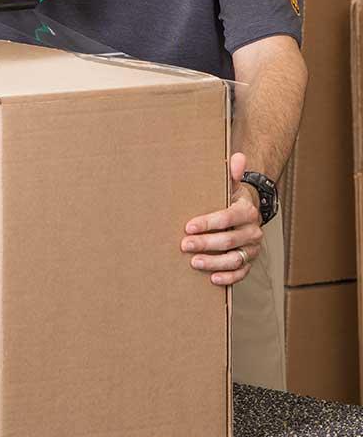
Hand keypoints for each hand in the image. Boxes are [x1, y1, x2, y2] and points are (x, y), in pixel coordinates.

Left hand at [181, 152, 262, 285]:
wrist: (246, 213)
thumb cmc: (230, 198)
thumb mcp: (230, 186)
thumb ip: (232, 173)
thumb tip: (237, 157)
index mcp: (247, 211)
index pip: (227, 218)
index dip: (207, 223)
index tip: (188, 226)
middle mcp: (253, 231)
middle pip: (228, 240)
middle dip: (205, 244)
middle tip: (184, 245)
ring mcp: (252, 248)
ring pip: (235, 259)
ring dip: (214, 263)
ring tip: (194, 262)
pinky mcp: (250, 262)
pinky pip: (242, 273)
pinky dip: (229, 277)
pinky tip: (213, 279)